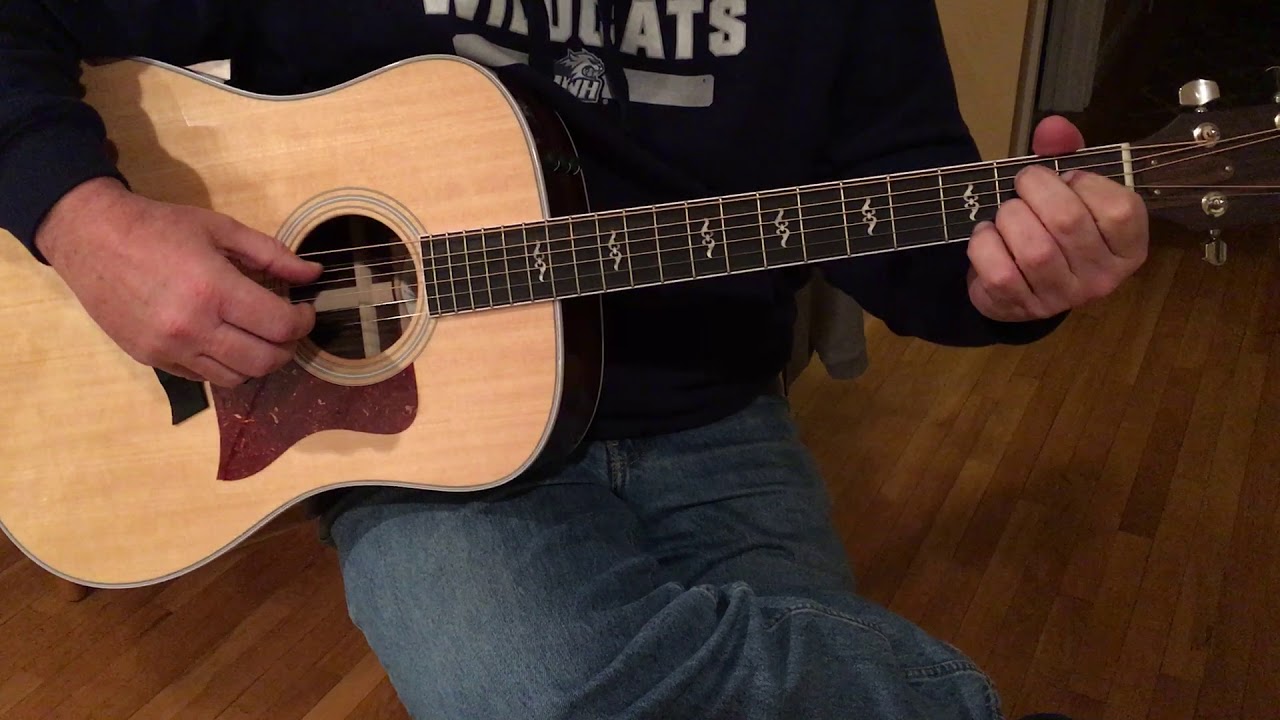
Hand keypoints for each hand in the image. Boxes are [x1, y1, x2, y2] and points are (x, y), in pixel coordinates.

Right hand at [36, 177, 322, 386]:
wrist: (90, 237)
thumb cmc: (158, 227)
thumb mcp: (220, 228)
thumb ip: (271, 254)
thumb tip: (313, 274)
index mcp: (214, 290)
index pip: (279, 326)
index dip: (303, 323)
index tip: (305, 312)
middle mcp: (192, 327)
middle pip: (263, 361)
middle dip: (287, 347)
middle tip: (287, 329)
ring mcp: (169, 348)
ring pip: (235, 378)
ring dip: (257, 362)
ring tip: (259, 338)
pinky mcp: (151, 359)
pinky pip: (202, 377)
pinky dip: (224, 366)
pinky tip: (225, 342)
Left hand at [966, 116, 1148, 322]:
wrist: (1023, 282)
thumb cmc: (1054, 227)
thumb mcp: (1070, 189)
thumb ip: (1066, 152)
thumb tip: (1052, 128)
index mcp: (1128, 248)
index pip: (1120, 210)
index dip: (1085, 183)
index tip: (1067, 178)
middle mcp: (1103, 278)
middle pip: (1068, 222)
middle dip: (1036, 190)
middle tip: (1024, 184)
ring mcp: (1062, 298)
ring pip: (1034, 249)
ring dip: (1010, 217)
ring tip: (1007, 212)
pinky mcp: (1022, 308)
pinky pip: (1000, 272)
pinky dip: (985, 244)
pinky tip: (988, 235)